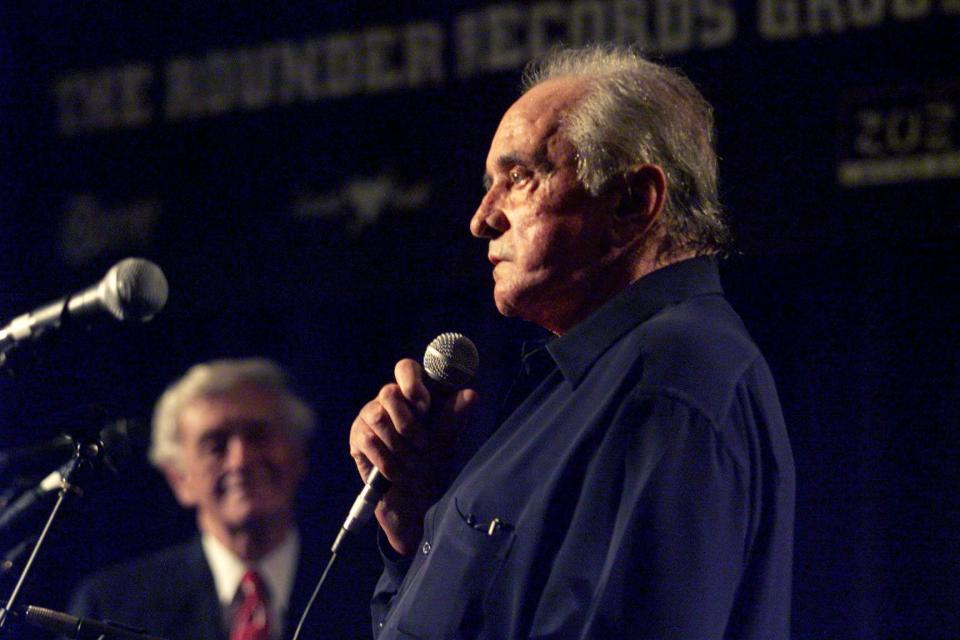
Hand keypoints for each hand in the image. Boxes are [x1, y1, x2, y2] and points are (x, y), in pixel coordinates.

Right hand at [349, 358, 476, 554]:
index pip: (406, 368)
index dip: (412, 383)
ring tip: (411, 463)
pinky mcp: (357, 438)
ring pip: (377, 416)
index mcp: (413, 395)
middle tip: (422, 445)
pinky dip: (386, 460)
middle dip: (408, 424)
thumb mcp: (447, 440)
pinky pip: (367, 440)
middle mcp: (388, 400)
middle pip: (389, 393)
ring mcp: (369, 417)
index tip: (424, 406)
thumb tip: (472, 394)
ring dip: (398, 445)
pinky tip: (396, 473)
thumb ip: (455, 416)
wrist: (414, 501)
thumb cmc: (432, 465)